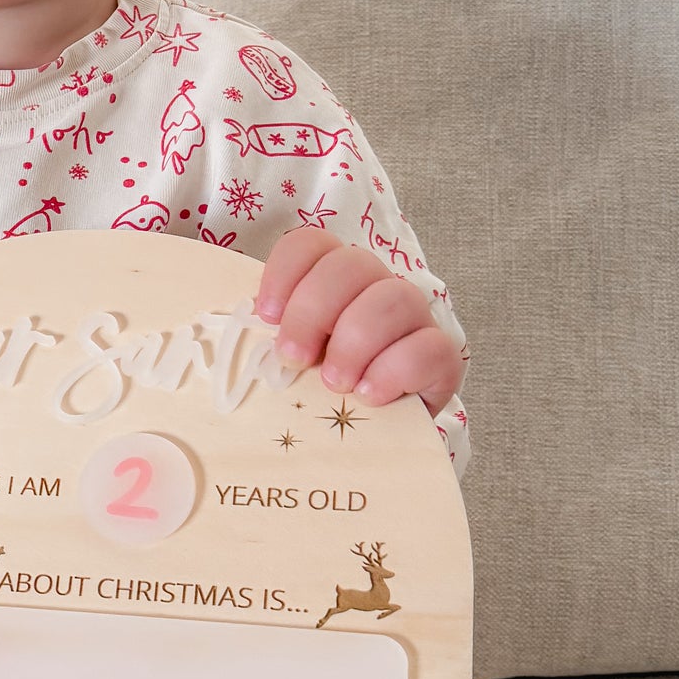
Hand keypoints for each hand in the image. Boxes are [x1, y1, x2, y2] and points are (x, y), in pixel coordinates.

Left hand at [255, 229, 462, 414]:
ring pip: (393, 298)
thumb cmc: (323, 391)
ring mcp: (414, 318)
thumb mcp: (291, 361)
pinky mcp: (441, 357)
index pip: (311, 243)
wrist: (377, 435)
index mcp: (334, 278)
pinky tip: (369, 395)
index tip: (266, 316)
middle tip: (294, 359)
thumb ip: (270, 340)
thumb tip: (236, 337)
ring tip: (334, 383)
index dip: (285, 272)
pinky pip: (429, 347)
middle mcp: (376, 286)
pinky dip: (393, 371)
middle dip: (313, 311)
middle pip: (350, 264)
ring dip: (354, 342)